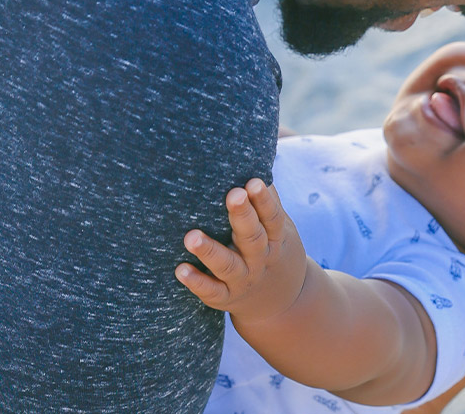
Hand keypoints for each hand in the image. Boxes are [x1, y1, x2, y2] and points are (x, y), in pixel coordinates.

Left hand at [176, 179, 307, 322]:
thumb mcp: (281, 229)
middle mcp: (261, 259)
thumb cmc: (274, 250)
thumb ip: (268, 202)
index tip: (253, 182)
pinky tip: (180, 269)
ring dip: (210, 251)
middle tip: (232, 195)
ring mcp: (244, 280)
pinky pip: (211, 291)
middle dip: (242, 216)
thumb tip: (255, 162)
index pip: (272, 218)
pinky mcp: (226, 298)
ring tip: (191, 236)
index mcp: (276, 239)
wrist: (284, 302)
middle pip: (253, 238)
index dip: (264, 200)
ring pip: (228, 266)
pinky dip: (196, 282)